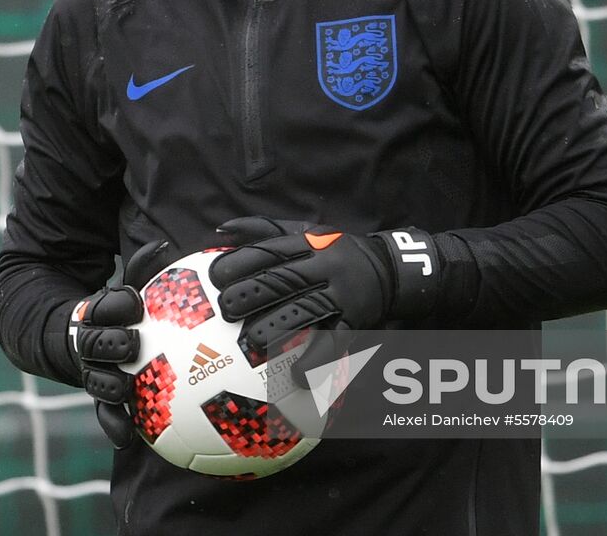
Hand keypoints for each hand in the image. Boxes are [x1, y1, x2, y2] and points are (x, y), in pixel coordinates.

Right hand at [68, 239, 174, 446]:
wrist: (65, 337)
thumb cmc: (112, 311)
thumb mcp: (122, 289)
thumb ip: (141, 269)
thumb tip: (163, 244)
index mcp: (95, 313)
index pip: (105, 306)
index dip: (118, 304)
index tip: (134, 301)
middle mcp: (89, 343)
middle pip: (96, 344)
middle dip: (112, 343)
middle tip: (130, 344)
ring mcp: (91, 371)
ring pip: (96, 379)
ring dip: (110, 384)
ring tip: (124, 390)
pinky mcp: (96, 396)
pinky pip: (103, 413)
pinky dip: (113, 424)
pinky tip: (127, 436)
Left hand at [208, 217, 441, 353]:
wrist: (391, 269)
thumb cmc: (336, 252)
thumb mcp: (306, 232)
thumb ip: (265, 230)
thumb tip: (220, 230)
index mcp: (310, 244)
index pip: (271, 250)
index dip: (242, 262)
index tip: (215, 276)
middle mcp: (326, 267)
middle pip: (285, 280)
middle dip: (252, 294)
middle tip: (225, 309)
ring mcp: (343, 295)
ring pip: (306, 312)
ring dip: (277, 327)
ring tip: (250, 341)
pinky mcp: (356, 322)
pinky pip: (334, 343)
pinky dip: (315, 361)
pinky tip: (296, 376)